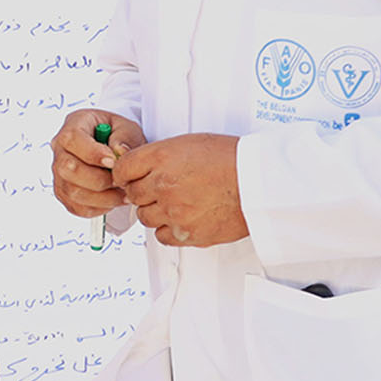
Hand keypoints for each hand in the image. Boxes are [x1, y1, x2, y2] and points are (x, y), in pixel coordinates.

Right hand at [50, 108, 148, 216]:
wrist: (113, 149)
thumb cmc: (117, 135)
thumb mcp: (127, 128)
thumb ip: (125, 138)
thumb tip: (119, 152)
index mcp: (73, 125)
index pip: (72, 139)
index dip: (92, 153)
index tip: (113, 161)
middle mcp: (60, 149)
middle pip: (68, 168)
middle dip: (99, 179)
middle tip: (120, 180)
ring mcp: (59, 173)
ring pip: (72, 191)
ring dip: (102, 197)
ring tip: (122, 192)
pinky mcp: (64, 193)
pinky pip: (76, 207)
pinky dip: (98, 207)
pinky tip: (112, 199)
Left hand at [114, 133, 248, 247]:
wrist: (258, 181)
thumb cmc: (229, 159)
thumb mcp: (189, 144)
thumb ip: (158, 156)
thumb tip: (135, 167)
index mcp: (161, 157)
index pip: (122, 169)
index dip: (125, 174)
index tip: (131, 177)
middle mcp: (163, 184)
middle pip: (132, 194)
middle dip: (142, 192)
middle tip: (160, 189)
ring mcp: (174, 211)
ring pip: (145, 217)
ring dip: (155, 211)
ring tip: (176, 202)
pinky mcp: (186, 233)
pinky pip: (162, 236)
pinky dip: (169, 229)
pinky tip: (182, 218)